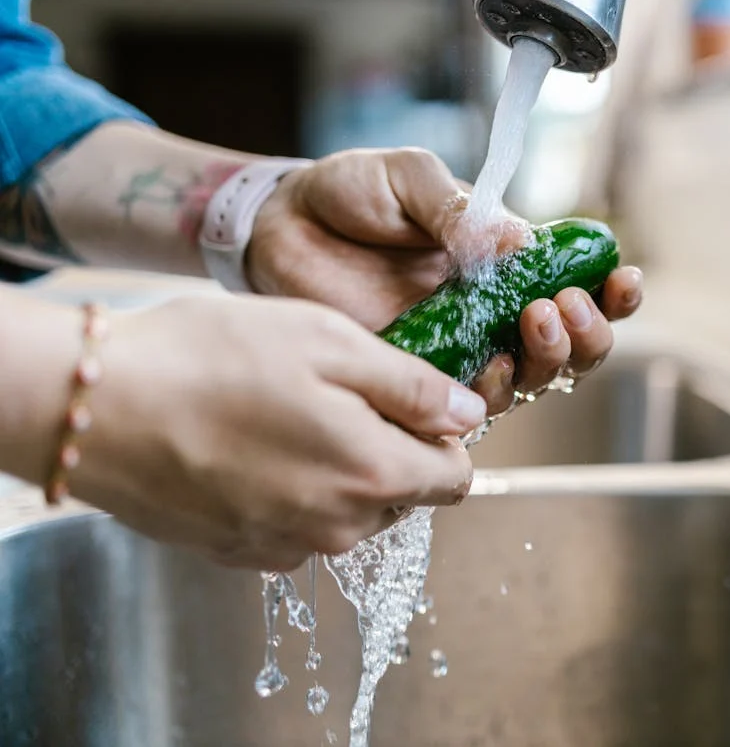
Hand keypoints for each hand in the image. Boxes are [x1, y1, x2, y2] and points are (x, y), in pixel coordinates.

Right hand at [69, 294, 483, 570]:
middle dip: (388, 450)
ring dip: (337, 470)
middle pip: (402, 495)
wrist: (95, 407)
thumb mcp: (330, 343)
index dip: (441, 435)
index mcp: (373, 475)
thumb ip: (412, 387)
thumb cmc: (212, 359)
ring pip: (349, 512)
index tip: (407, 401)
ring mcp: (286, 548)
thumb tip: (468, 414)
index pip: (456, 478)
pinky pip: (296, 526)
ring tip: (282, 416)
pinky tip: (248, 448)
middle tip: (333, 396)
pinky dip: (290, 492)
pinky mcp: (240, 553)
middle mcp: (338, 528)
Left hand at [245, 147, 643, 413]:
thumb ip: (459, 209)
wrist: (279, 225)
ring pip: (530, 379)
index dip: (610, 291)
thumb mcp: (408, 178)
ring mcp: (458, 348)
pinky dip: (493, 391)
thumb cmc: (349, 194)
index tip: (622, 279)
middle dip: (586, 333)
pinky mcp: (418, 377)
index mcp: (503, 262)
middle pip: (568, 346)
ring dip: (549, 360)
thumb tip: (521, 243)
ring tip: (536, 321)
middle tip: (565, 305)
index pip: (576, 284)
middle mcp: (491, 312)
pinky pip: (469, 403)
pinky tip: (492, 365)